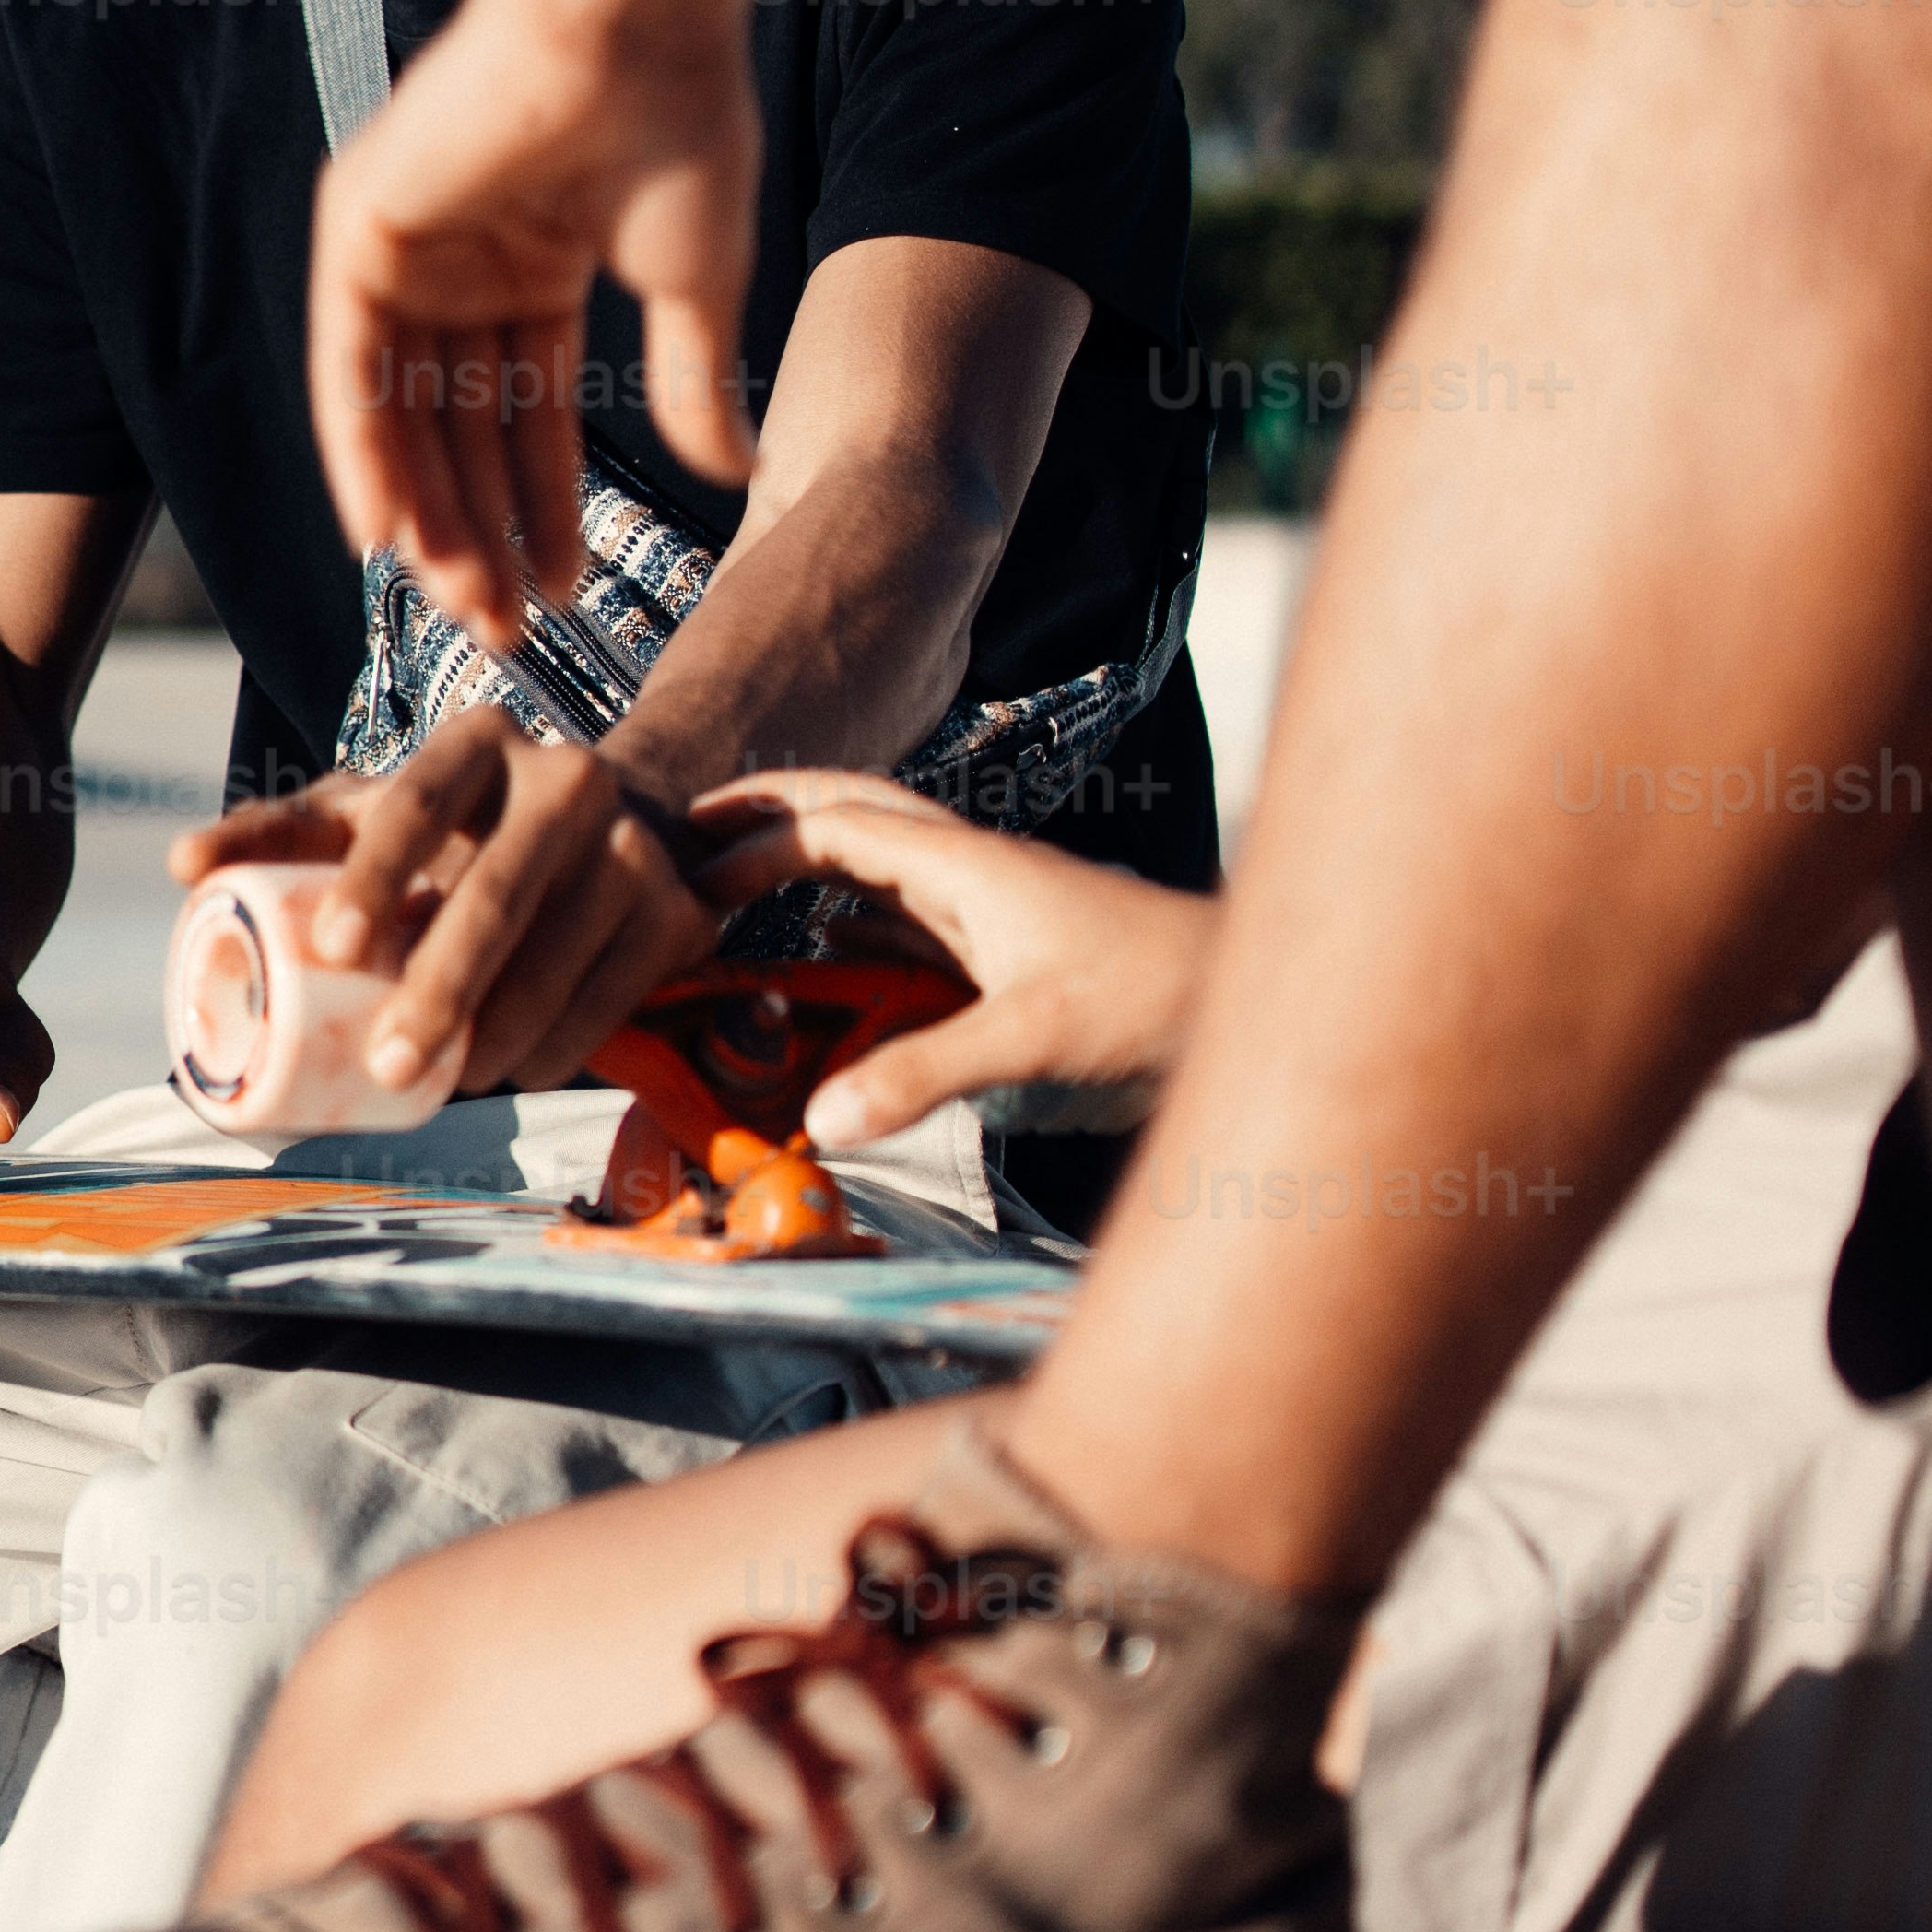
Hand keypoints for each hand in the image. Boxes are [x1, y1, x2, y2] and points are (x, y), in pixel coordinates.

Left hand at [173, 711, 712, 1106]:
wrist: (612, 817)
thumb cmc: (455, 828)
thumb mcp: (370, 814)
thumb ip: (278, 835)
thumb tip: (182, 866)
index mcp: (474, 742)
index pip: (415, 804)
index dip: (374, 875)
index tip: (331, 948)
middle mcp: (564, 775)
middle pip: (497, 892)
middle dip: (442, 987)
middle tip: (390, 1066)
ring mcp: (631, 842)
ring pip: (559, 956)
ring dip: (499, 1034)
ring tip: (445, 1081)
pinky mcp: (677, 907)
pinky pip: (612, 996)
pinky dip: (559, 1046)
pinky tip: (514, 1069)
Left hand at [308, 0, 760, 646]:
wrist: (633, 17)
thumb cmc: (680, 123)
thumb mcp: (695, 284)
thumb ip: (691, 379)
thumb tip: (733, 469)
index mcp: (540, 258)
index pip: (525, 409)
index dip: (539, 506)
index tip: (557, 594)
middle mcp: (465, 253)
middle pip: (456, 422)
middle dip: (478, 527)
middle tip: (500, 625)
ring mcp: (408, 238)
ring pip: (401, 406)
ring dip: (425, 507)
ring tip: (459, 599)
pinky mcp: (361, 221)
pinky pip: (348, 361)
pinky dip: (361, 447)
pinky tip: (386, 534)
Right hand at [686, 770, 1213, 1141]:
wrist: (1244, 1001)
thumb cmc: (1154, 999)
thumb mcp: (1032, 1040)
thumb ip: (923, 1075)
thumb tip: (821, 1119)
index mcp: (964, 866)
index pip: (836, 827)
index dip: (756, 845)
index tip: (687, 879)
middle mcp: (968, 872)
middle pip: (851, 813)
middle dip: (770, 814)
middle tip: (690, 829)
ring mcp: (989, 909)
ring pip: (878, 866)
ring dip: (808, 867)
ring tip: (733, 889)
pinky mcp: (1006, 951)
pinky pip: (908, 923)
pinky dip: (852, 928)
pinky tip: (826, 958)